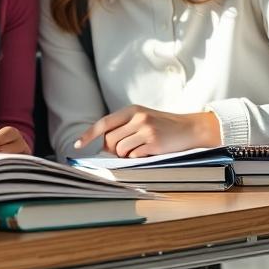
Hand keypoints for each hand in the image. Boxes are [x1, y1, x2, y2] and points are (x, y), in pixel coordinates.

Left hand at [75, 106, 220, 157]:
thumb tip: (103, 146)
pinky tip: (147, 152)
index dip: (89, 135)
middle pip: (110, 140)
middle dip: (113, 149)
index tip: (78, 145)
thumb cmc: (163, 126)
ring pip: (120, 150)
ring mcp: (146, 130)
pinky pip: (133, 156)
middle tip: (126, 150)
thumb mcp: (142, 118)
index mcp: (131, 110)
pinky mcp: (154, 143)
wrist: (190, 128)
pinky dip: (136, 158)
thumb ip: (123, 127)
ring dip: (126, 155)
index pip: (103, 123)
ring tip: (140, 149)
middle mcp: (137, 118)